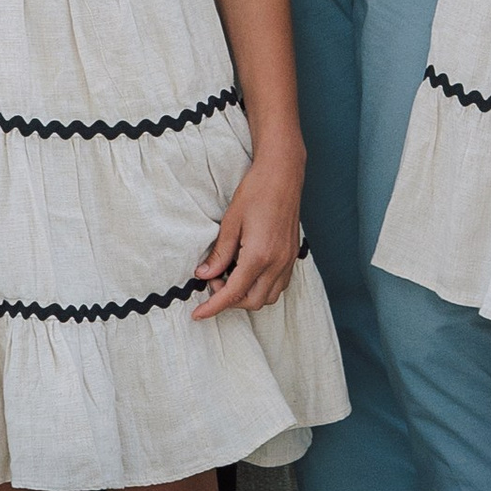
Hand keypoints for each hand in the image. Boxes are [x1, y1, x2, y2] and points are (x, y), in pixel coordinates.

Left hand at [192, 149, 304, 314]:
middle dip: (230, 300)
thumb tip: (204, 274)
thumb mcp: (230, 222)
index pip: (233, 293)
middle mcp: (277, 263)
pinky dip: (262, 287)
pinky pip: (279, 285)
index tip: (197, 315)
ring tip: (230, 275)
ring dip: (247, 295)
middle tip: (214, 280)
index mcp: (259, 256)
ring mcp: (288, 261)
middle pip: (252, 302)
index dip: (213, 307)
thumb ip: (219, 253)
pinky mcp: (292, 256)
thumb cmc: (255, 192)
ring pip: (268, 297)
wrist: (283, 175)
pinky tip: (248, 271)